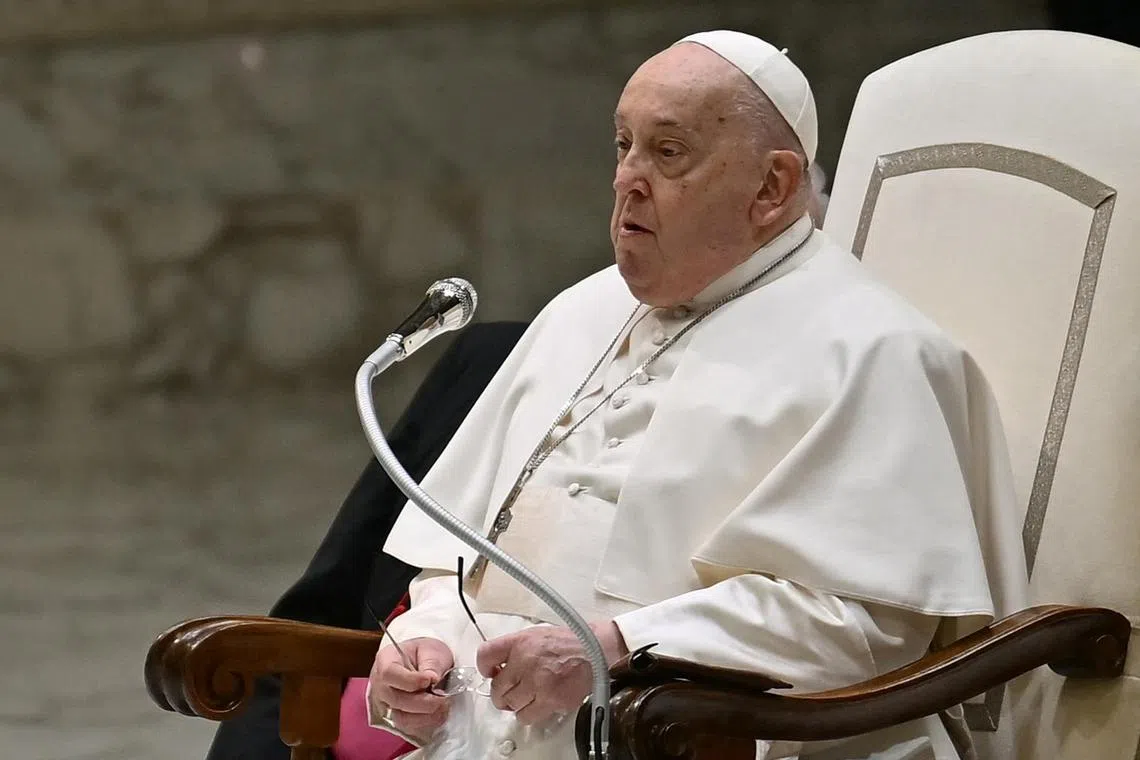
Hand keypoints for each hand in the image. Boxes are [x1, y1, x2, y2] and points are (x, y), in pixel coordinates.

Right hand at [368, 637, 453, 741]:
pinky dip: (427, 722)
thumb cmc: (425, 653)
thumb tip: (432, 679)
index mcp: (385, 660)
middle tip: (443, 695)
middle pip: (396, 699)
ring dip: (427, 715)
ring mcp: (386, 704)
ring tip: (443, 703)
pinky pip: (410, 727)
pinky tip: (439, 711)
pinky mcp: (397, 717)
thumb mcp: (431, 650)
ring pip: (402, 718)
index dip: (410, 680)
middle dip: (424, 701)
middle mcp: (381, 684)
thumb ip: (431, 663)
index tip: (430, 680)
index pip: (389, 674)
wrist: (425, 662)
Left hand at [474, 622, 628, 725]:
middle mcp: (525, 661)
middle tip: (510, 692)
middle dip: (501, 693)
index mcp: (520, 641)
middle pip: (496, 687)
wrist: (597, 650)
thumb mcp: (538, 634)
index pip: (485, 654)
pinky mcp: (549, 699)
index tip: (490, 673)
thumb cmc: (571, 642)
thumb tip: (500, 665)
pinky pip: (526, 716)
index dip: (484, 667)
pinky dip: (528, 714)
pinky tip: (537, 704)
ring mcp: (537, 682)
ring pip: (510, 704)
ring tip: (527, 697)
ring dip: (515, 704)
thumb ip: (517, 648)